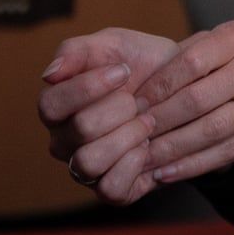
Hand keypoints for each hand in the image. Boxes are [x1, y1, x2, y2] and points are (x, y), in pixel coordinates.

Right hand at [37, 27, 179, 204]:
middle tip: (140, 100)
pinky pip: (110, 190)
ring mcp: (85, 168)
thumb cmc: (141, 64)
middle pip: (80, 130)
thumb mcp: (113, 44)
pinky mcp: (111, 190)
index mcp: (58, 107)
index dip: (89, 87)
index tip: (123, 71)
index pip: (50, 105)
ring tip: (147, 121)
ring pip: (89, 163)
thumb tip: (49, 74)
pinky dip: (133, 165)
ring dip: (127, 137)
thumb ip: (77, 50)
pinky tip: (147, 146)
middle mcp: (64, 141)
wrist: (184, 88)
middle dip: (120, 109)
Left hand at [136, 19, 233, 183]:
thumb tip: (144, 76)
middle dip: (159, 119)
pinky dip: (195, 164)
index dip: (158, 85)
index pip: (190, 60)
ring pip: (211, 128)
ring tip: (144, 157)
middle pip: (198, 97)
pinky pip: (228, 151)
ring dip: (172, 147)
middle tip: (130, 134)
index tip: (132, 102)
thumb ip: (197, 53)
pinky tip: (170, 172)